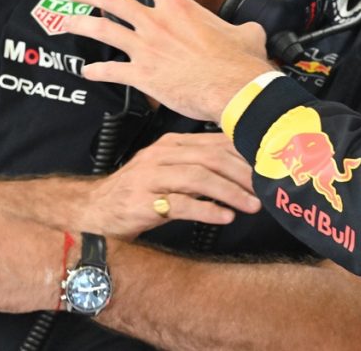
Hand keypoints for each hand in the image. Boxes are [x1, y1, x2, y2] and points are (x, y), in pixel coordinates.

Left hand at [61, 0, 274, 121]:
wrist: (234, 90)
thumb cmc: (239, 64)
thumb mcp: (246, 34)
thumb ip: (239, 28)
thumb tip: (249, 31)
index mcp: (180, 7)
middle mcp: (157, 23)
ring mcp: (146, 49)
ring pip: (102, 30)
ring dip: (79, 25)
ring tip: (66, 22)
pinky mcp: (143, 76)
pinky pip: (111, 71)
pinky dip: (97, 71)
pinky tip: (88, 71)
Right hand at [81, 132, 260, 239]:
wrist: (94, 211)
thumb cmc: (139, 192)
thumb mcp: (169, 170)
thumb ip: (198, 165)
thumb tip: (241, 168)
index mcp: (170, 145)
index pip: (214, 143)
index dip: (243, 156)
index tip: (265, 169)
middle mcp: (160, 157)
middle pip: (210, 159)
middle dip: (242, 174)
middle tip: (263, 190)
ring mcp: (149, 179)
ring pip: (198, 179)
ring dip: (230, 192)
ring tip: (251, 205)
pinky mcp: (142, 203)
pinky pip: (180, 205)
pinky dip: (206, 210)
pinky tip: (224, 217)